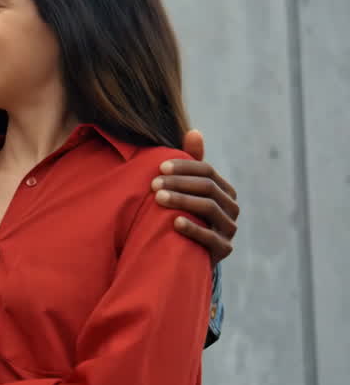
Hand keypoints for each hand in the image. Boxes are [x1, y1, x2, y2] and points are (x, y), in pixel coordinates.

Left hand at [152, 129, 239, 264]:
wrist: (185, 253)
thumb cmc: (183, 213)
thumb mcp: (185, 188)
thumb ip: (190, 163)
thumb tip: (194, 132)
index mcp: (223, 189)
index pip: (207, 171)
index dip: (185, 167)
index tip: (160, 167)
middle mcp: (231, 207)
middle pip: (208, 188)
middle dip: (179, 183)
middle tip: (154, 184)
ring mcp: (229, 229)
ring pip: (209, 209)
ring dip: (182, 201)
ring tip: (159, 199)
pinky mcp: (224, 249)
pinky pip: (211, 238)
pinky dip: (193, 229)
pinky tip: (175, 223)